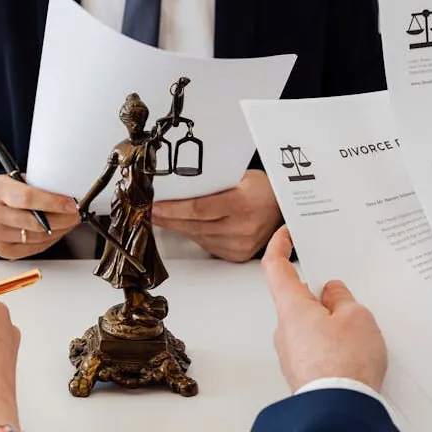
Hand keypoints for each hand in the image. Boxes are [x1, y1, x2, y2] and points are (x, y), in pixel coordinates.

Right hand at [0, 174, 79, 258]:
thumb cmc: (12, 191)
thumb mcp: (22, 179)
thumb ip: (41, 186)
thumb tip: (69, 197)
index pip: (27, 198)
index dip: (53, 203)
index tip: (71, 205)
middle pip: (35, 222)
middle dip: (62, 219)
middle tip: (76, 214)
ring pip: (37, 237)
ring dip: (59, 230)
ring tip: (68, 222)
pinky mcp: (1, 249)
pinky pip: (33, 248)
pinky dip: (49, 241)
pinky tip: (56, 231)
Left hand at [151, 170, 281, 261]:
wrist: (284, 209)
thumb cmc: (262, 189)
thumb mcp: (239, 177)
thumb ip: (211, 183)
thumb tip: (176, 186)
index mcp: (242, 205)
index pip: (198, 209)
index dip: (172, 209)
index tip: (153, 205)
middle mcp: (241, 229)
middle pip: (193, 225)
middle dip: (167, 217)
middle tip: (148, 210)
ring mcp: (239, 245)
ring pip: (196, 236)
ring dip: (176, 226)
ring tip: (159, 216)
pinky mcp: (236, 255)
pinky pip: (205, 243)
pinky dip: (191, 234)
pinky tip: (181, 225)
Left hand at [261, 226, 387, 392]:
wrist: (339, 409)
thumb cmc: (344, 365)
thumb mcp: (356, 318)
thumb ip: (342, 299)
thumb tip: (333, 294)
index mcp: (292, 307)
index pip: (276, 266)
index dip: (279, 245)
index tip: (286, 233)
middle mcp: (284, 328)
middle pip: (298, 297)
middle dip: (322, 293)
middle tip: (346, 293)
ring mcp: (292, 351)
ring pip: (309, 323)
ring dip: (330, 320)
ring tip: (358, 329)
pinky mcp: (303, 370)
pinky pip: (316, 345)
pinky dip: (332, 342)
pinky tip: (353, 349)